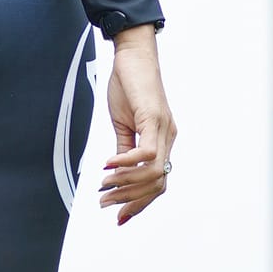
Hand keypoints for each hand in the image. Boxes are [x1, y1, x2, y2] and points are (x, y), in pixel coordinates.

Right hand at [99, 24, 175, 224]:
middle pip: (158, 184)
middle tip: (106, 205)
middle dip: (131, 201)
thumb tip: (117, 175)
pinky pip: (145, 152)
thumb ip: (124, 151)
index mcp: (162, 141)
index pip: (158, 183)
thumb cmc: (128, 86)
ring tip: (104, 188)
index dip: (140, 203)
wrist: (132, 55)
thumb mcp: (123, 124)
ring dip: (126, 185)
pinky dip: (126, 164)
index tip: (119, 216)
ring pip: (154, 172)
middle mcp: (168, 137)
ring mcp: (164, 128)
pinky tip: (108, 166)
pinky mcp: (154, 117)